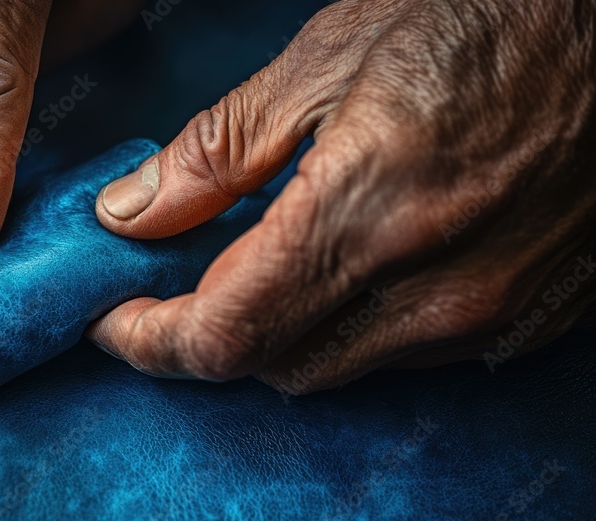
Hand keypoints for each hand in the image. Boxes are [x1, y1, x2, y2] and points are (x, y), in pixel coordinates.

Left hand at [88, 0, 595, 392]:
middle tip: (167, 292)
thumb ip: (216, 154)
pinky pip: (401, 355)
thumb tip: (131, 214)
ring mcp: (484, 314)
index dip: (151, 342)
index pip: (225, 335)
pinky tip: (336, 275)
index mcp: (366, 214)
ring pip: (334, 369)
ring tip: (248, 274)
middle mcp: (429, 288)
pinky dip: (344, 330)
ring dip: (273, 337)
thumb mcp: (323, 60)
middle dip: (204, 339)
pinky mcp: (522, 317)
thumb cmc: (477, 16)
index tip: (113, 322)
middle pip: (271, 366)